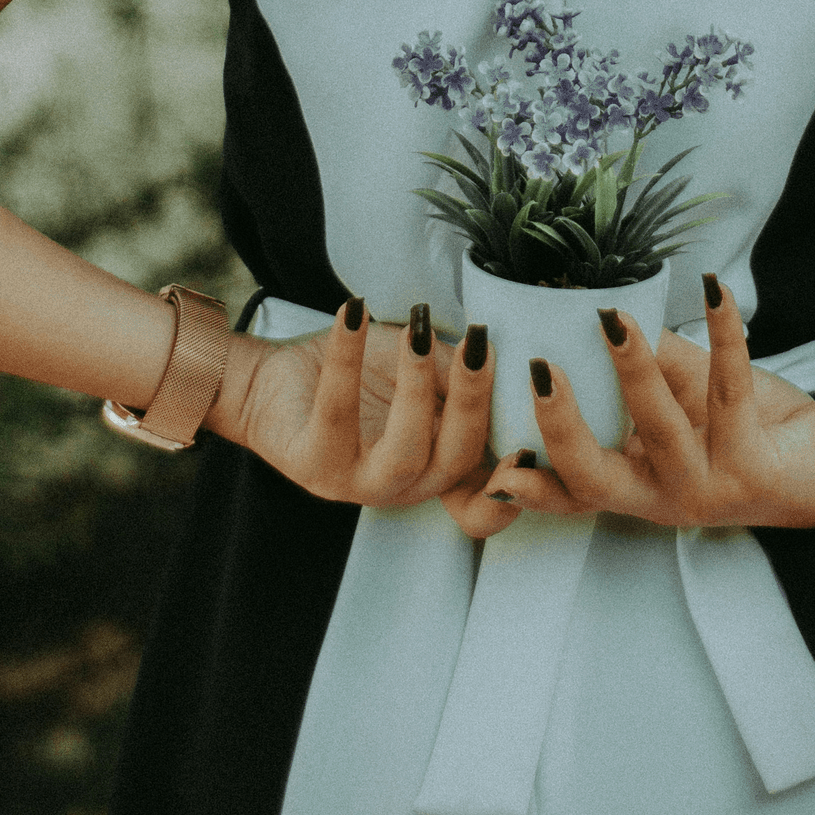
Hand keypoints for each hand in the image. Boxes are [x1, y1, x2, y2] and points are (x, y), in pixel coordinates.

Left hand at [218, 298, 500, 514]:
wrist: (278, 380)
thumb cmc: (362, 375)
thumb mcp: (424, 369)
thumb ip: (460, 373)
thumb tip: (497, 358)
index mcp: (439, 470)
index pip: (486, 498)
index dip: (519, 487)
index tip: (536, 441)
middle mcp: (405, 486)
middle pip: (456, 460)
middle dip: (472, 403)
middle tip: (479, 348)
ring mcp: (357, 483)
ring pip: (404, 452)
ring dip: (416, 390)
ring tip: (415, 336)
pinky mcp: (312, 466)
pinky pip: (336, 415)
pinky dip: (346, 360)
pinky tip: (354, 315)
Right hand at [470, 277, 814, 533]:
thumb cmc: (742, 430)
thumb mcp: (680, 400)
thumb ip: (640, 367)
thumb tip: (592, 306)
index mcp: (632, 486)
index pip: (567, 492)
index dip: (526, 482)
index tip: (491, 456)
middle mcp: (661, 499)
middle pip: (594, 479)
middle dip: (562, 427)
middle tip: (540, 371)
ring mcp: (707, 488)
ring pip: (659, 432)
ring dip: (634, 372)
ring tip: (615, 322)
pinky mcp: (753, 468)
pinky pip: (730, 391)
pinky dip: (725, 334)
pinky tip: (716, 291)